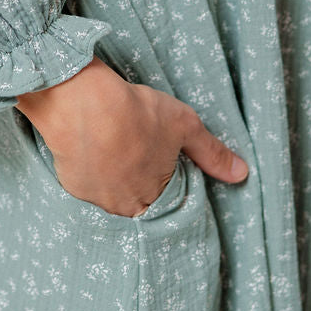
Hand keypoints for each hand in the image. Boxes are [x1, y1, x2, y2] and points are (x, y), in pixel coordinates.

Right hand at [16, 54, 247, 216]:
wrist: (83, 103)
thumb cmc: (138, 113)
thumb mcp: (184, 127)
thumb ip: (211, 153)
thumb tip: (241, 173)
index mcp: (154, 198)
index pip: (163, 201)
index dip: (162, 180)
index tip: (157, 162)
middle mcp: (122, 207)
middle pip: (135, 201)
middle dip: (137, 182)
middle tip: (133, 153)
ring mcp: (93, 198)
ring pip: (108, 195)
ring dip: (112, 178)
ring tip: (112, 150)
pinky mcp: (69, 183)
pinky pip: (83, 183)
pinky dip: (88, 169)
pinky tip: (90, 149)